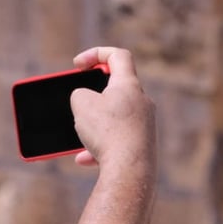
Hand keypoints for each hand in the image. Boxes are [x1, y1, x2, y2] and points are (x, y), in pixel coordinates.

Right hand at [68, 47, 155, 172]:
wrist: (129, 169)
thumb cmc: (107, 132)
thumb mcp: (81, 103)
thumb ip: (80, 94)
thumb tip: (85, 101)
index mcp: (129, 85)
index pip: (118, 56)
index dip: (96, 54)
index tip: (78, 65)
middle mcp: (141, 102)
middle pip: (116, 88)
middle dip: (93, 93)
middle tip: (79, 100)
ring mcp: (144, 125)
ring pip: (114, 117)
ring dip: (94, 123)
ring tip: (78, 133)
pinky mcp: (142, 145)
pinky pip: (117, 140)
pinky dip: (99, 146)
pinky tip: (83, 159)